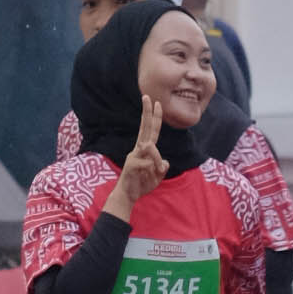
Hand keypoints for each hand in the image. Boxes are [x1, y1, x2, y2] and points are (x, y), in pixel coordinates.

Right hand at [109, 95, 167, 215]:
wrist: (128, 196)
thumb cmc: (142, 184)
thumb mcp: (158, 176)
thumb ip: (162, 166)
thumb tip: (164, 161)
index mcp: (145, 150)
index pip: (150, 131)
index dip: (155, 118)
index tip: (157, 103)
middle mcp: (138, 149)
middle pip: (145, 128)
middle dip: (147, 112)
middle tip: (147, 97)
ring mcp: (134, 155)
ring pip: (151, 148)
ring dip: (156, 162)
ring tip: (154, 174)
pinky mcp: (131, 164)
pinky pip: (148, 164)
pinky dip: (151, 173)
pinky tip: (144, 179)